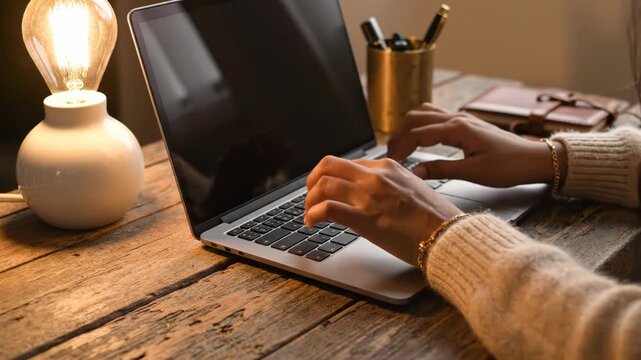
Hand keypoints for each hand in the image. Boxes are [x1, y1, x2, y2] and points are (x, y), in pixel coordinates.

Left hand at [304, 156, 460, 265]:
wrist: (449, 235)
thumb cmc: (436, 218)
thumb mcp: (412, 189)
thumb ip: (388, 186)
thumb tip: (369, 195)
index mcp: (388, 167)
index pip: (346, 162)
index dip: (328, 175)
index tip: (324, 188)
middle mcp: (376, 177)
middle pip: (328, 166)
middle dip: (312, 181)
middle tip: (309, 196)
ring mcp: (370, 196)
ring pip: (323, 185)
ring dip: (309, 200)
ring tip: (309, 214)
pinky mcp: (366, 219)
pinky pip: (328, 208)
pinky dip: (313, 214)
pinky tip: (312, 223)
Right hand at [387, 103, 566, 186]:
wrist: (533, 159)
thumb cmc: (509, 166)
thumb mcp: (473, 173)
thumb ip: (441, 171)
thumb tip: (414, 172)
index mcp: (457, 129)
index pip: (417, 134)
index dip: (400, 148)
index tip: (391, 163)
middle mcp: (457, 119)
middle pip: (415, 118)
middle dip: (398, 135)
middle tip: (390, 155)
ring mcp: (461, 119)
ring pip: (424, 113)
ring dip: (408, 127)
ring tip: (400, 146)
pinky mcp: (465, 124)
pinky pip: (435, 116)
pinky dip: (420, 125)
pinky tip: (419, 140)